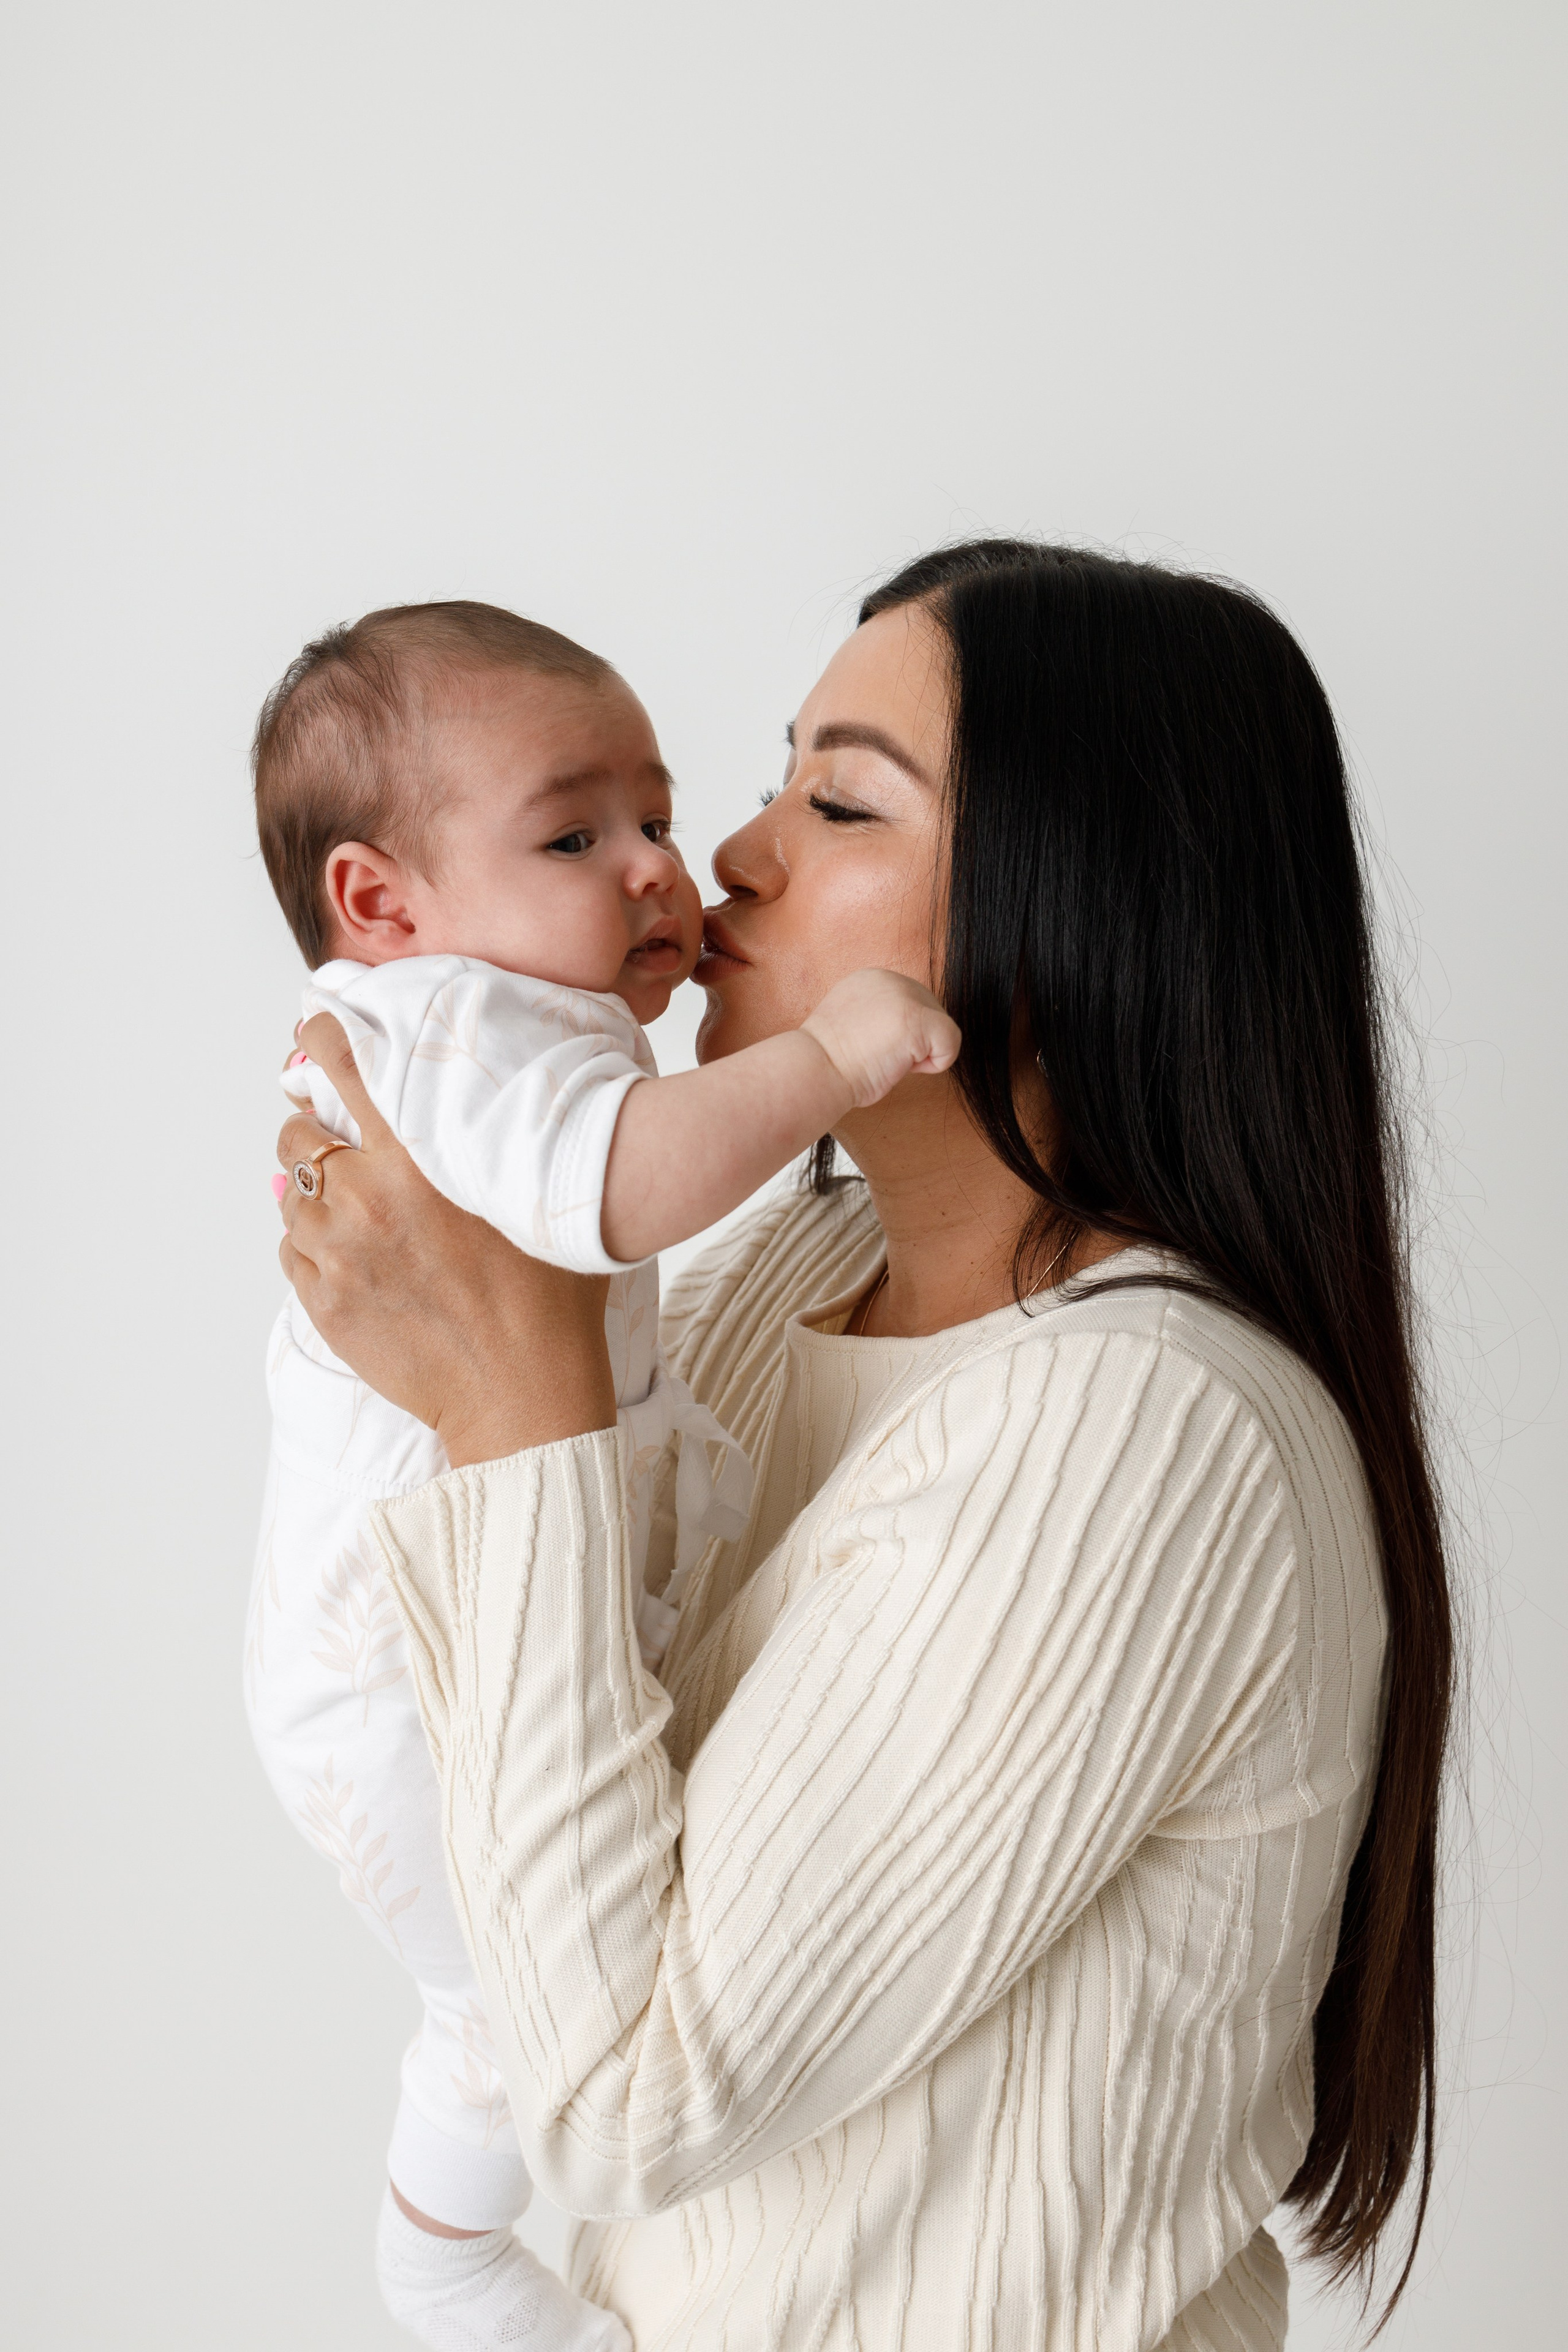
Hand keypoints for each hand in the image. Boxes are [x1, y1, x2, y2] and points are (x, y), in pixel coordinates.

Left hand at [277, 1014, 615, 1467]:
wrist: (521, 1394)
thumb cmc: (548, 1296)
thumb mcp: (534, 1195)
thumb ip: (493, 1142)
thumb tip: (471, 1104)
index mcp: (418, 1156)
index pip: (347, 1067)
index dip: (323, 1039)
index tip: (316, 1029)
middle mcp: (365, 1195)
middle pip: (297, 1135)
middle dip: (313, 1131)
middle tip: (341, 1142)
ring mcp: (336, 1251)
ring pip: (291, 1197)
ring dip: (316, 1195)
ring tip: (359, 1214)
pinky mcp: (323, 1301)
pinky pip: (292, 1253)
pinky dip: (313, 1248)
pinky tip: (357, 1260)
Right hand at [800, 970, 960, 1109]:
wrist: (814, 1070)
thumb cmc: (828, 1061)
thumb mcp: (852, 1023)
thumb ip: (880, 1016)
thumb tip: (905, 1033)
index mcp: (872, 979)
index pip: (912, 1005)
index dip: (899, 1036)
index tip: (869, 1048)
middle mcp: (890, 979)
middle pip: (931, 1014)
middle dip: (912, 1043)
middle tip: (877, 1056)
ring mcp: (905, 996)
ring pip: (942, 1029)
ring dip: (919, 1054)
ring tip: (885, 1058)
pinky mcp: (918, 1019)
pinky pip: (951, 1043)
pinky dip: (933, 1064)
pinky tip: (899, 1064)